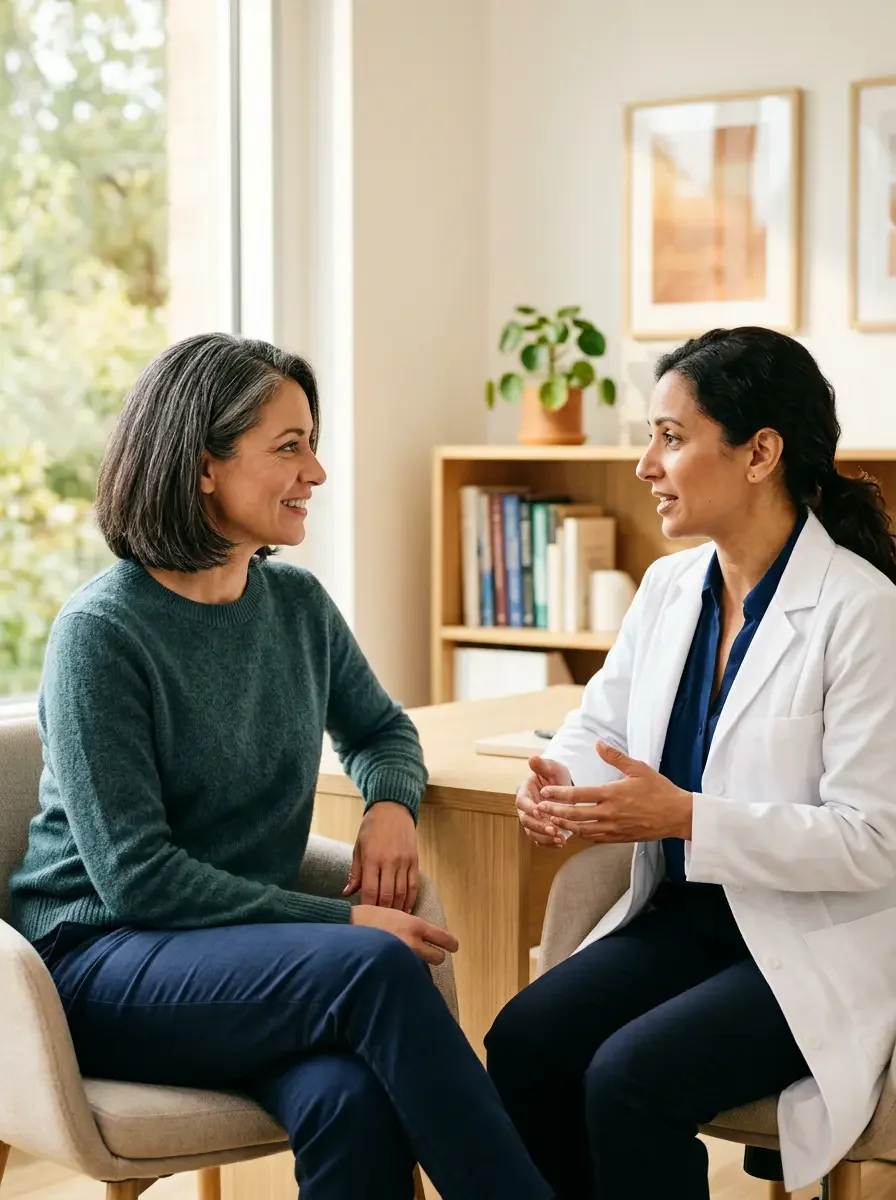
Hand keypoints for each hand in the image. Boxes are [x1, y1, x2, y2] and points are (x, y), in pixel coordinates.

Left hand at [343, 801, 418, 911]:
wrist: (393, 809)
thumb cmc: (371, 828)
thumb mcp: (358, 847)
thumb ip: (355, 872)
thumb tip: (347, 893)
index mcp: (372, 858)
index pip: (369, 890)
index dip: (367, 907)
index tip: (364, 918)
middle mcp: (389, 861)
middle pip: (386, 895)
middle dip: (382, 913)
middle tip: (378, 925)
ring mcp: (404, 862)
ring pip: (401, 893)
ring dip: (396, 910)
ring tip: (391, 922)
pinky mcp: (414, 861)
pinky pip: (413, 886)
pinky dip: (410, 900)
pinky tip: (405, 910)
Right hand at [350, 905, 458, 965]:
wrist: (347, 928)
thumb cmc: (369, 918)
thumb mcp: (395, 914)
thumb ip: (411, 925)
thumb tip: (424, 935)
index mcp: (415, 925)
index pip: (444, 938)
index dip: (451, 944)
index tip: (452, 947)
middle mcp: (412, 942)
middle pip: (439, 957)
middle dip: (435, 956)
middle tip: (427, 953)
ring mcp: (402, 957)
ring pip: (423, 968)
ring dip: (420, 965)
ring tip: (409, 960)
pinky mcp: (392, 968)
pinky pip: (408, 974)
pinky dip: (406, 972)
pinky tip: (397, 968)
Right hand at [516, 756, 571, 847]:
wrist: (564, 789)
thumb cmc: (556, 776)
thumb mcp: (552, 767)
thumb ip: (543, 765)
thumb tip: (533, 758)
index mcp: (524, 791)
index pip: (522, 802)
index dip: (529, 808)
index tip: (540, 811)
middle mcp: (525, 808)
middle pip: (526, 820)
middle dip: (539, 827)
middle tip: (553, 831)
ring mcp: (532, 820)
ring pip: (532, 832)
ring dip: (544, 838)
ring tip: (560, 840)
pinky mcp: (539, 829)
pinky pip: (540, 840)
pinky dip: (549, 844)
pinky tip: (561, 843)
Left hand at [536, 740, 692, 843]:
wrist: (678, 816)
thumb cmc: (659, 789)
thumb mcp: (638, 768)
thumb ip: (615, 757)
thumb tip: (597, 743)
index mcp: (612, 794)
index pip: (578, 795)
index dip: (558, 794)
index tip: (545, 792)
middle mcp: (610, 813)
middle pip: (575, 815)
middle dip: (554, 812)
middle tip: (539, 807)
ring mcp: (614, 828)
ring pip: (582, 830)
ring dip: (564, 825)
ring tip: (550, 820)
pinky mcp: (619, 838)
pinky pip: (594, 839)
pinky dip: (580, 835)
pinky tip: (572, 830)